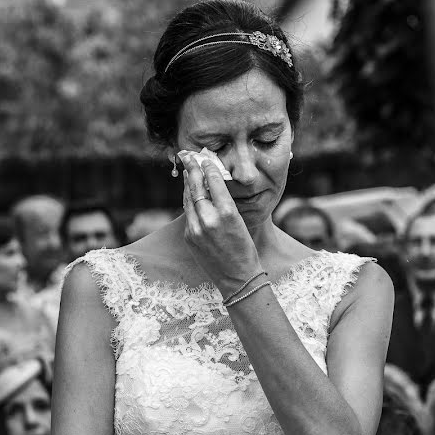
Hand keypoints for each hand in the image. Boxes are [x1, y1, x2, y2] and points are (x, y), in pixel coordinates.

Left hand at [179, 151, 262, 294]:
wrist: (238, 278)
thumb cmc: (245, 249)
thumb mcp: (241, 221)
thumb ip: (225, 203)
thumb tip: (213, 184)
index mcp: (227, 213)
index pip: (213, 182)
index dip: (207, 167)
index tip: (204, 157)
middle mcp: (209, 219)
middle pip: (196, 187)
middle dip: (192, 170)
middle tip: (188, 156)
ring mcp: (196, 229)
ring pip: (188, 199)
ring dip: (188, 184)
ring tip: (188, 171)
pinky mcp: (189, 237)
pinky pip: (188, 214)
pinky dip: (189, 202)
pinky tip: (190, 195)